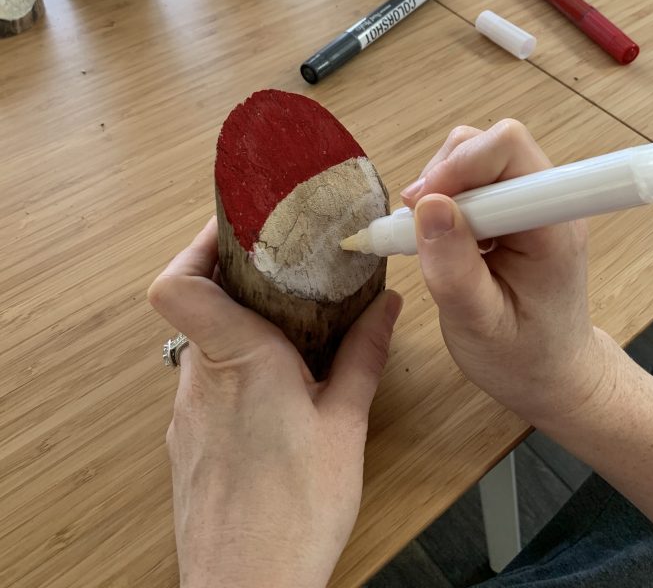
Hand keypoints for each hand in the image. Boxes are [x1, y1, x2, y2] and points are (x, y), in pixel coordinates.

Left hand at [149, 217, 401, 587]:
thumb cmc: (295, 513)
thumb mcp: (346, 424)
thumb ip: (363, 354)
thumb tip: (384, 306)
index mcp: (239, 358)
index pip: (178, 282)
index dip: (197, 245)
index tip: (236, 229)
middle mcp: (200, 378)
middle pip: (196, 301)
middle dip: (238, 279)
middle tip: (283, 271)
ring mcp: (186, 411)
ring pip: (202, 343)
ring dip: (239, 328)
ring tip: (291, 332)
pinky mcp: (187, 440)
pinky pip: (204, 381)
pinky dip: (234, 369)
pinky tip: (275, 391)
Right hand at [402, 120, 613, 426]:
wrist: (554, 376)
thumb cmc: (522, 359)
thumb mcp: (479, 325)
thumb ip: (453, 269)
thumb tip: (428, 205)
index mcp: (552, 224)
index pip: (508, 148)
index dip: (459, 165)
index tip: (423, 207)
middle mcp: (548, 200)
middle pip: (488, 144)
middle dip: (443, 174)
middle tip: (415, 226)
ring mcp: (533, 200)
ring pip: (475, 154)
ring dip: (440, 187)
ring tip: (426, 238)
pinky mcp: (516, 207)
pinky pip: (474, 177)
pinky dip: (445, 197)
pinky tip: (439, 238)